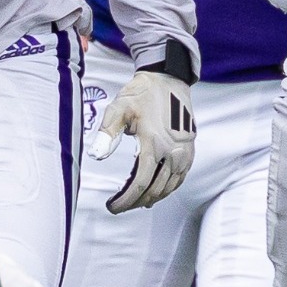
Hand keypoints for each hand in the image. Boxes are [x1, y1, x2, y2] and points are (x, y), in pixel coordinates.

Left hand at [91, 67, 195, 211]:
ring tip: (134, 202)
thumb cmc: (141, 93)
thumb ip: (107, 133)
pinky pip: (180, 179)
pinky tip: (155, 193)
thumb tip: (97, 156)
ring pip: (169, 187)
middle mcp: (173, 151)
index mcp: (154, 143)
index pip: (140, 183)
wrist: (169, 79)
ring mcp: (184, 152)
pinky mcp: (190, 151)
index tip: (112, 207)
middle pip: (154, 190)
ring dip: (151, 198)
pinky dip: (167, 190)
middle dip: (135, 202)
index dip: (125, 200)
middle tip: (119, 206)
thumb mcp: (119, 108)